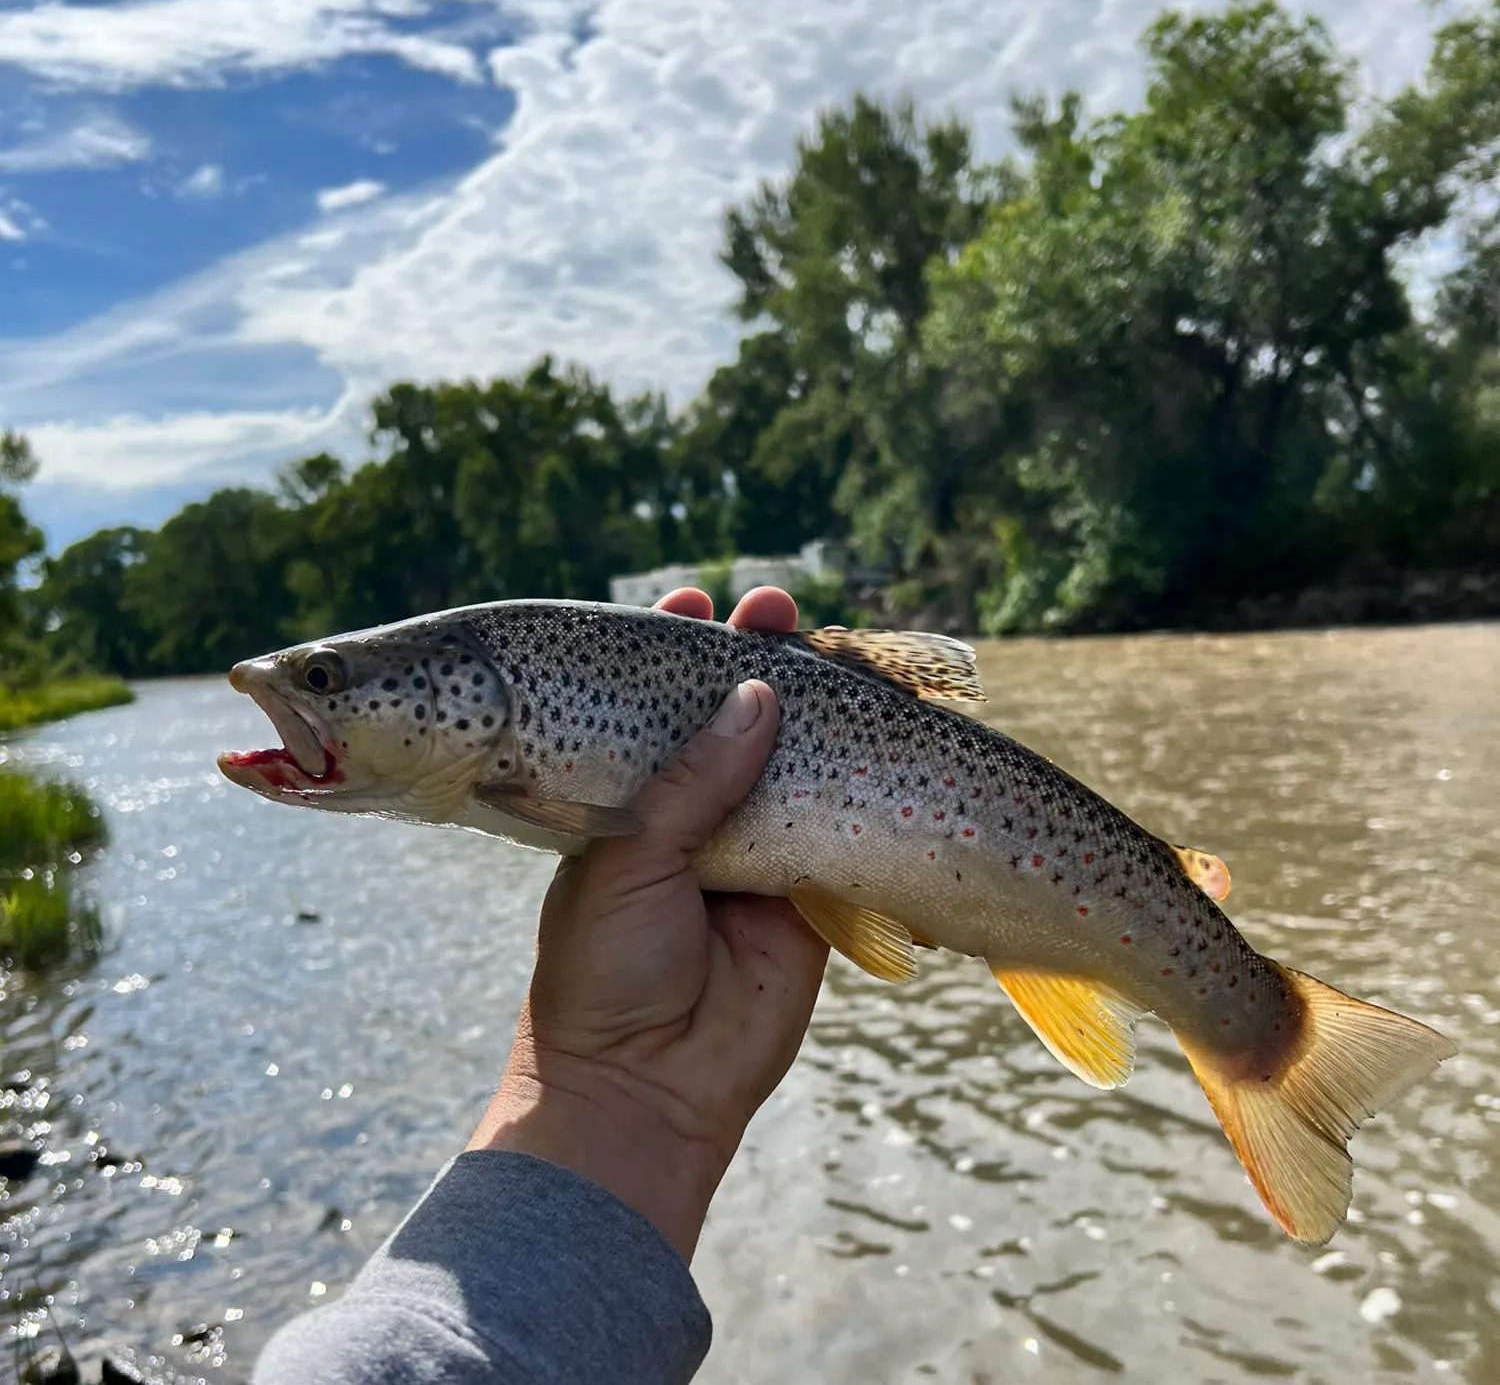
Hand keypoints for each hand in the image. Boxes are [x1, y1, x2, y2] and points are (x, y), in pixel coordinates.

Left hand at [468, 586, 828, 1258]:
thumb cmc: (605, 973)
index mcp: (633, 804)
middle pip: (739, 724)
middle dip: (762, 666)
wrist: (645, 1092)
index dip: (682, 656)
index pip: (660, 711)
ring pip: (796, 765)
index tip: (698, 604)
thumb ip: (693, 784)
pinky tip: (879, 729)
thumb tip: (756, 699)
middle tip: (778, 611)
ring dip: (818, 710)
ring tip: (836, 648)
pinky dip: (864, 785)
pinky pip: (842, 829)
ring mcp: (757, 853)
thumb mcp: (630, 863)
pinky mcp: (811, 895)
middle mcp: (696, 819)